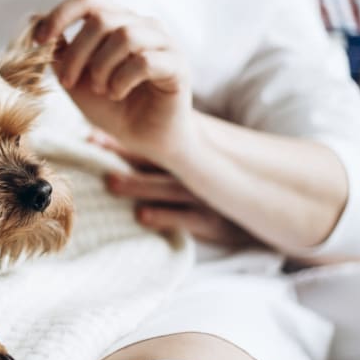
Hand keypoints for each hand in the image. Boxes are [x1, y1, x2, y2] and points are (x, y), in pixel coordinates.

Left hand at [35, 0, 194, 167]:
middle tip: (69, 82)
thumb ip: (60, 53)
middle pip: (101, 19)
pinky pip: (144, 61)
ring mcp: (162, 42)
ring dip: (102, 67)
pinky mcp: (177, 65)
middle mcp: (141, 24)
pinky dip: (122, 80)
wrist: (144, 137)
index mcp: (116, 21)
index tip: (40, 40)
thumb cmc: (112, 106)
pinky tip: (117, 94)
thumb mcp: (76, 79)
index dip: (61, 15)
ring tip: (101, 90)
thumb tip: (36, 22)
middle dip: (77, 54)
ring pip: (125, 35)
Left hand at [90, 131, 258, 248]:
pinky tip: (141, 215)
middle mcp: (196, 172)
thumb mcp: (203, 166)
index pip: (151, 143)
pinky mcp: (212, 223)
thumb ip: (170, 153)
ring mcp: (204, 196)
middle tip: (94, 148)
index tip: (91, 136)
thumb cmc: (221, 189)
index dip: (121, 140)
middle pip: (154, 160)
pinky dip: (163, 216)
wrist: (268, 211)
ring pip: (166, 188)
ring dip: (137, 185)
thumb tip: (120, 141)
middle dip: (123, 154)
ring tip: (111, 183)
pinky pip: (185, 219)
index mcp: (190, 157)